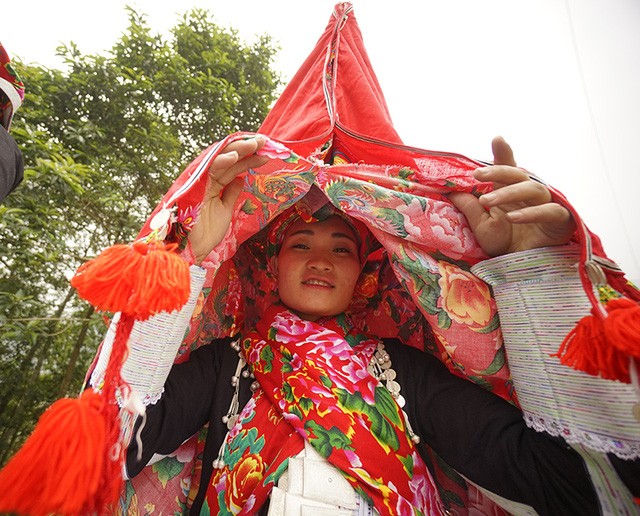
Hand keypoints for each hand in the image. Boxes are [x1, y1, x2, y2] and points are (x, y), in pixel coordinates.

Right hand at [189, 137, 267, 263]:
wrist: (194, 249)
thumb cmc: (207, 232)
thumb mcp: (226, 209)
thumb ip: (231, 193)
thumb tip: (240, 179)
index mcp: (214, 184)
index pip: (233, 166)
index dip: (248, 158)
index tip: (265, 151)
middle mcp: (208, 180)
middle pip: (228, 158)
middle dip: (246, 148)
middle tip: (263, 141)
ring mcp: (201, 181)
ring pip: (220, 159)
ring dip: (238, 150)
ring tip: (254, 144)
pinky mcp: (195, 186)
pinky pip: (209, 170)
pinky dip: (222, 162)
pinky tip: (235, 156)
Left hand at [449, 136, 575, 256]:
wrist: (523, 268)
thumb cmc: (505, 244)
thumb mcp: (481, 227)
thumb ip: (470, 208)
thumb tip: (452, 190)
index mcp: (511, 192)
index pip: (508, 168)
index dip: (504, 153)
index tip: (496, 139)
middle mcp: (530, 194)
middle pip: (519, 174)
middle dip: (498, 171)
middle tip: (477, 174)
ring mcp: (548, 204)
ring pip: (533, 189)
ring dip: (508, 193)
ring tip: (488, 201)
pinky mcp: (561, 220)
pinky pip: (550, 211)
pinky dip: (531, 213)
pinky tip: (513, 217)